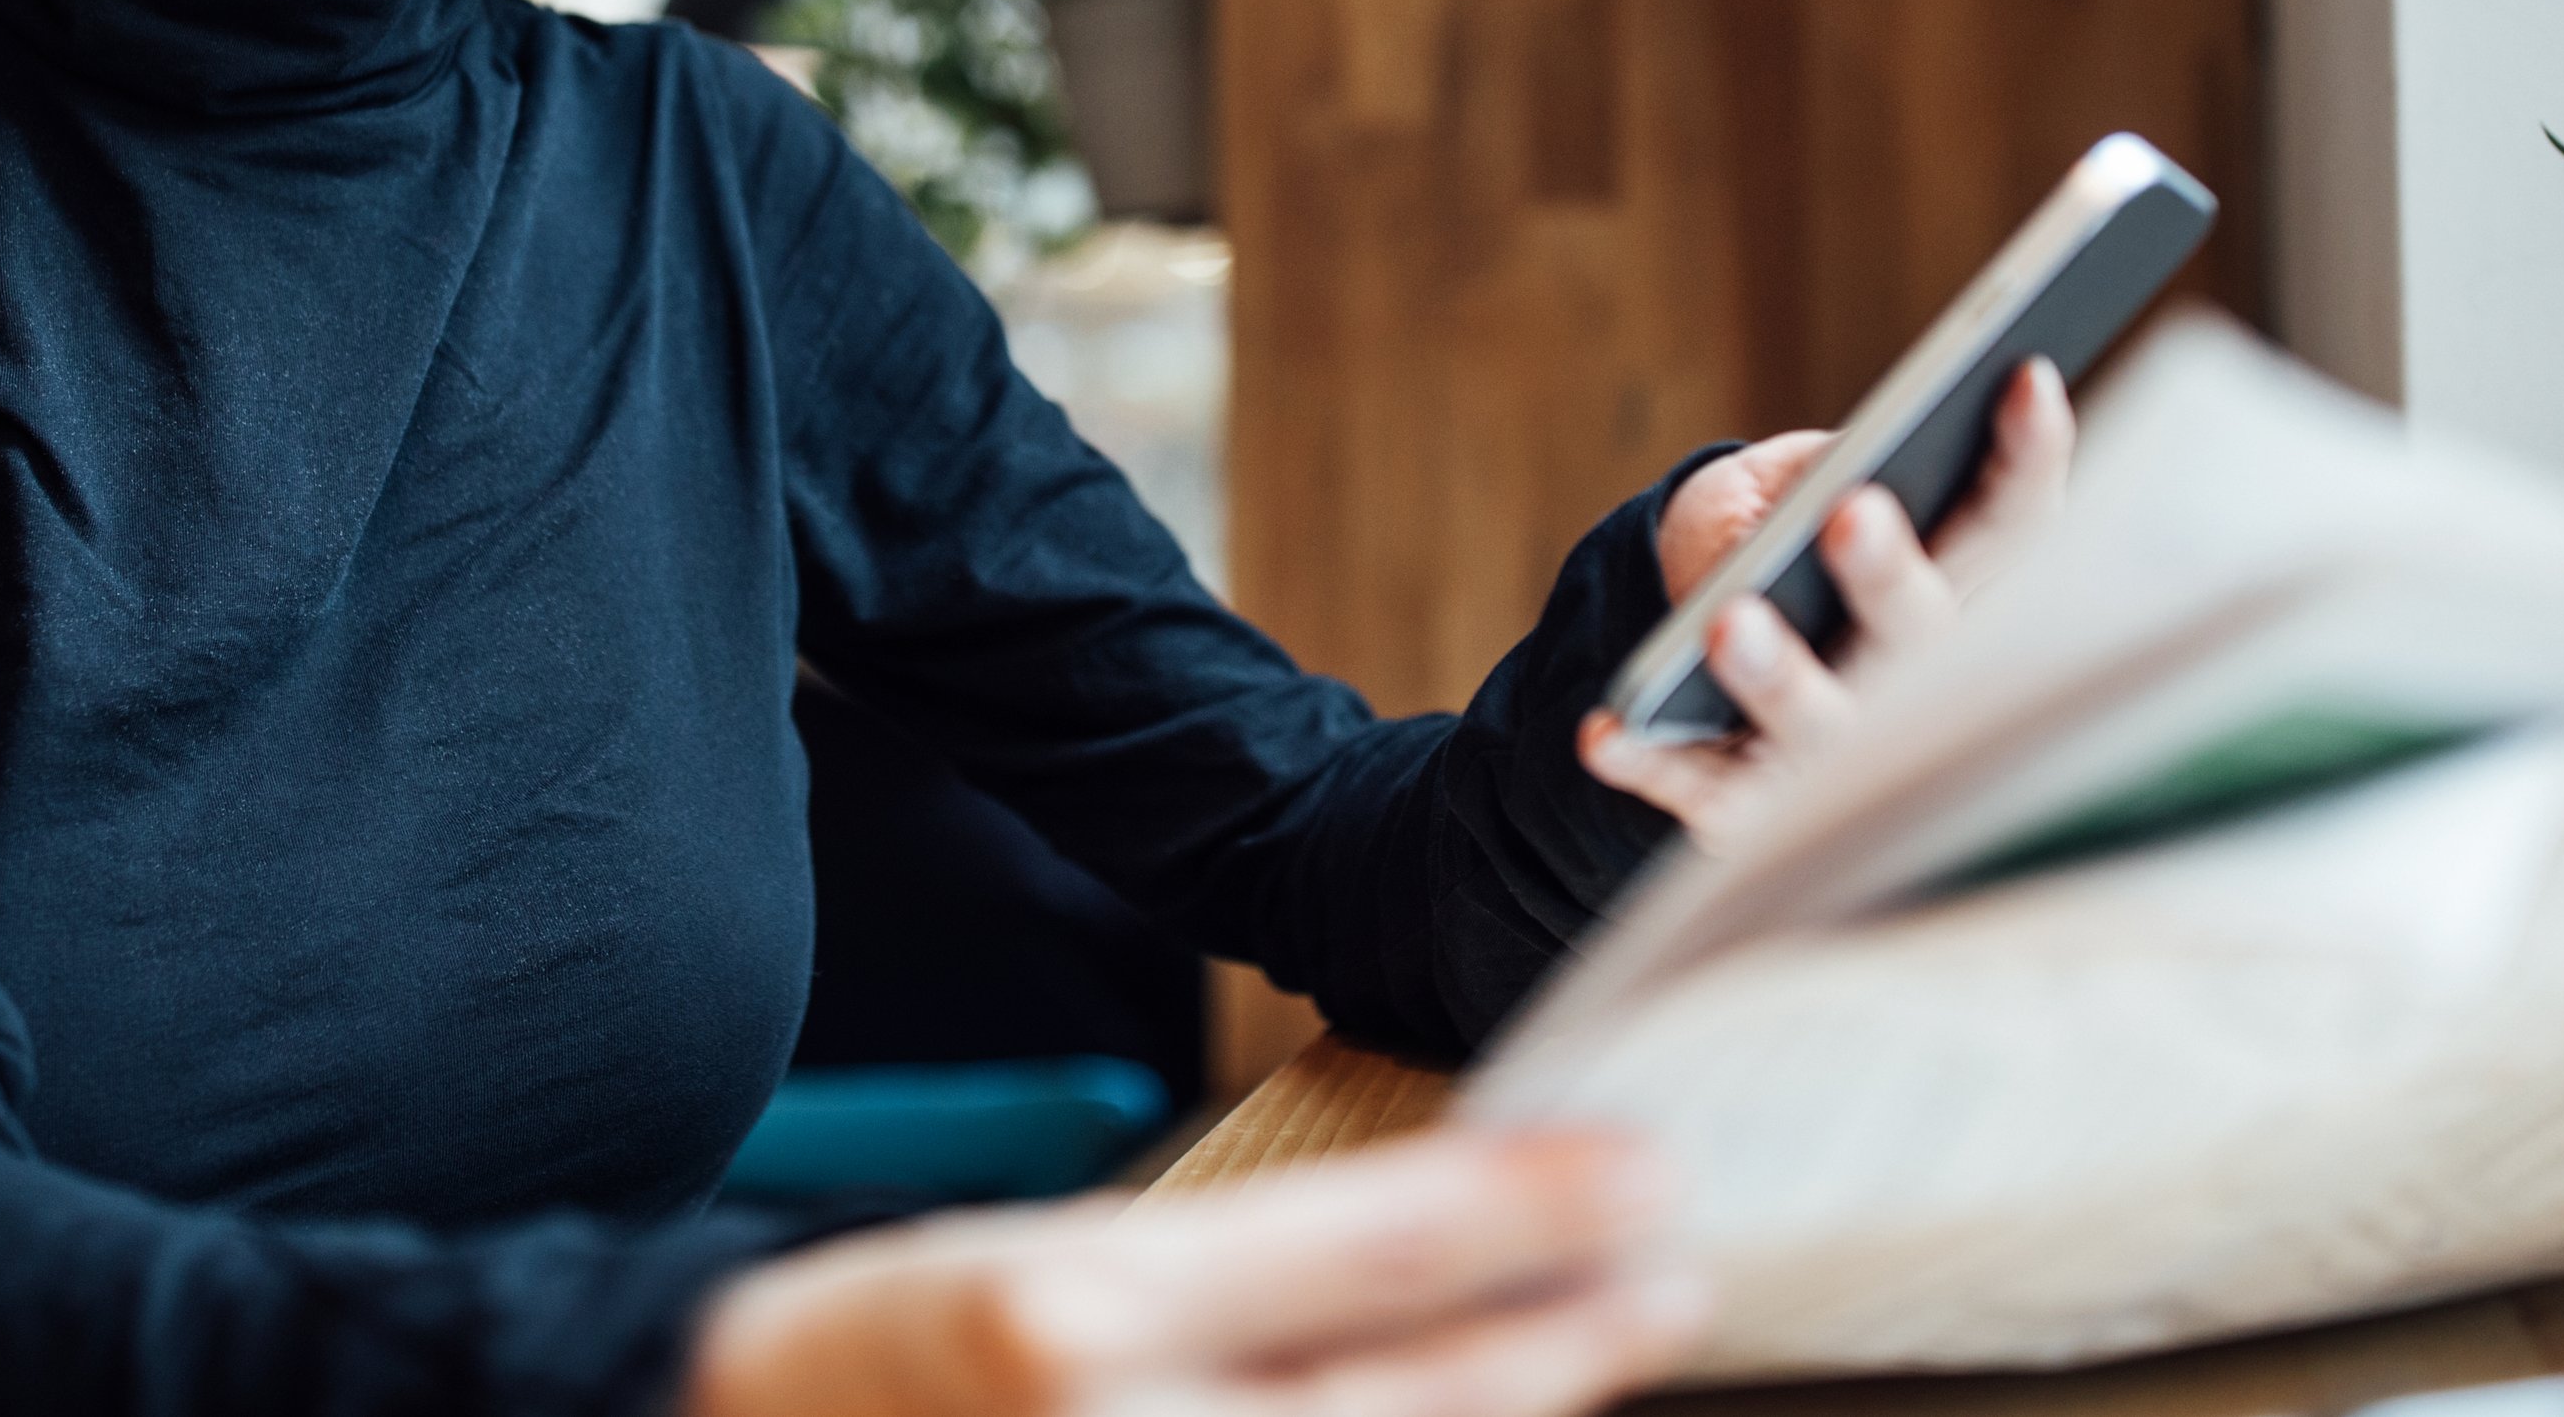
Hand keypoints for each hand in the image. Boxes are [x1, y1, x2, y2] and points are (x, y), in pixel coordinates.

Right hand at [683, 1126, 1709, 1416]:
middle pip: (1413, 1398)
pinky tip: (1479, 1411)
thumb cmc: (892, 1356)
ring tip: (1597, 1343)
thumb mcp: (1054, 1262)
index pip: (1366, 1250)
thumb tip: (1461, 1243)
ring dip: (1515, 1406)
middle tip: (1671, 1268)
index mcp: (1073, 1309)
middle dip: (1567, 1336)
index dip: (1529, 1210)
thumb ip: (1256, 1275)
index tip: (1640, 1170)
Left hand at [1575, 358, 2072, 848]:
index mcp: (1954, 582)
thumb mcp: (1799, 479)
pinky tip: (1604, 731)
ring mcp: (1833, 746)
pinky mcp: (1747, 799)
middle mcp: (1912, 676)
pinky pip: (1701, 787)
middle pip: (1921, 631)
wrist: (1695, 645)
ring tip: (1729, 624)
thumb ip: (1826, 469)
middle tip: (1852, 516)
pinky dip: (1652, 761)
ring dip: (1777, 677)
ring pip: (1821, 724)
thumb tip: (1835, 476)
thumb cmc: (1775, 538)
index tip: (2025, 376)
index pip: (2014, 521)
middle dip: (1888, 576)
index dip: (2031, 456)